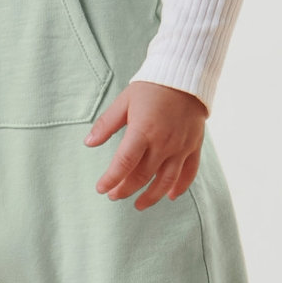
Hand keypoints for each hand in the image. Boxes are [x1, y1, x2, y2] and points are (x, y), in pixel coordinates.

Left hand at [83, 81, 208, 209]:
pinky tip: (169, 196)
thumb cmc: (150, 88)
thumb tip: (88, 143)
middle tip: (113, 196)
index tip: (101, 189)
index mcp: (143, 131)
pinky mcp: (194, 146)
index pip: (123, 163)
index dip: (111, 179)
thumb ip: (106, 125)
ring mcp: (181, 147)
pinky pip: (189, 172)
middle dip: (126, 189)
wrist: (184, 77)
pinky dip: (180, 187)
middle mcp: (163, 143)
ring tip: (139, 205)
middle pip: (143, 175)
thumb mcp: (124, 102)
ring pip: (166, 181)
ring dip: (152, 196)